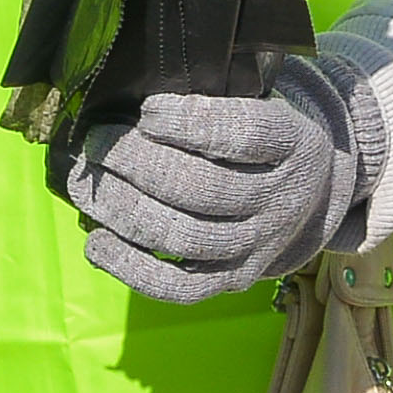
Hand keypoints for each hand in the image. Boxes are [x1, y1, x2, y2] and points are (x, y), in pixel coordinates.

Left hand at [68, 62, 366, 303]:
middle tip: (96, 142)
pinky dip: (131, 267)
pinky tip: (97, 243)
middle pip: (203, 187)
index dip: (190, 123)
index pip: (244, 134)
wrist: (311, 201)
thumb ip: (216, 105)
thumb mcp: (264, 107)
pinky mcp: (232, 281)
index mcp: (294, 144)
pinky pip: (178, 287)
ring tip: (82, 184)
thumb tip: (134, 105)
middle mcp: (281, 200)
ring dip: (123, 208)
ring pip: (183, 235)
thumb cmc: (265, 143)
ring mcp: (257, 248)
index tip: (147, 109)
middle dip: (137, 161)